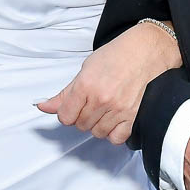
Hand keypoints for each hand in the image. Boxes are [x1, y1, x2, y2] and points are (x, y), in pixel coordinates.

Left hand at [36, 21, 180, 144]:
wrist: (146, 51)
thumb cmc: (116, 55)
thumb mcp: (86, 69)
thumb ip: (65, 93)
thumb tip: (44, 106)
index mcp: (86, 85)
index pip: (65, 116)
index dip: (67, 112)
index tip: (74, 106)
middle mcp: (101, 99)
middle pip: (80, 125)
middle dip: (82, 116)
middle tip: (91, 103)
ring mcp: (118, 109)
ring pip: (97, 132)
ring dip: (97, 124)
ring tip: (103, 109)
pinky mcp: (133, 116)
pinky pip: (116, 138)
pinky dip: (113, 132)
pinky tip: (114, 120)